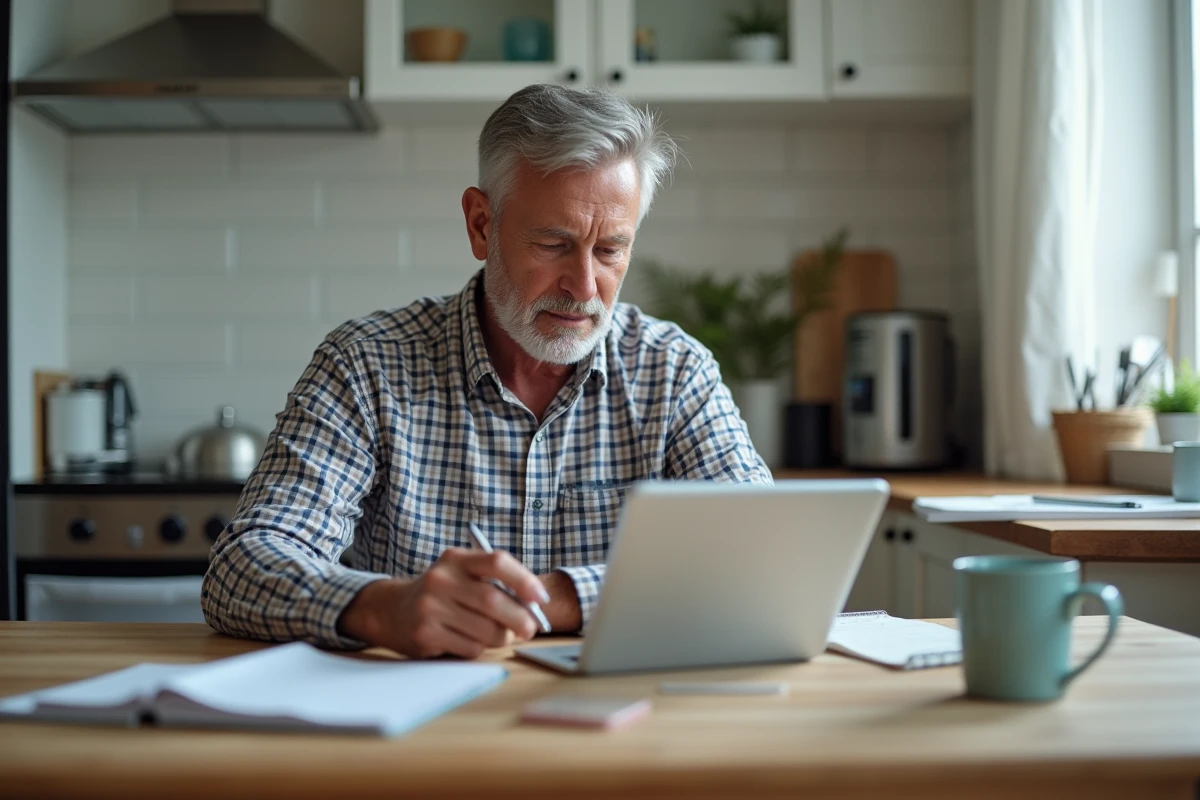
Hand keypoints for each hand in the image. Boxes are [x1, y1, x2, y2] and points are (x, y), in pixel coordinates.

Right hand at [338, 547, 550, 658]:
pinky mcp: (425, 634)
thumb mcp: (461, 576)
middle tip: (531, 629)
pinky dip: (479, 649)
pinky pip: (470, 648)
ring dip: (500, 638)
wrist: (391, 610)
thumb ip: (494, 584)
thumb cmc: (441, 594)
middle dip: (521, 618)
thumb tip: (534, 607)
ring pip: (486, 630)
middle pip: (494, 600)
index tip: (540, 598)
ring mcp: (430, 607)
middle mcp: (441, 579)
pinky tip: (467, 640)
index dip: (524, 580)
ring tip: (495, 635)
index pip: (497, 562)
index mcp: (456, 559)